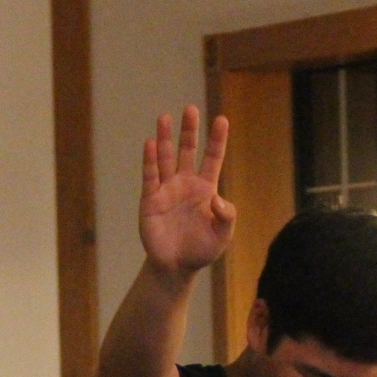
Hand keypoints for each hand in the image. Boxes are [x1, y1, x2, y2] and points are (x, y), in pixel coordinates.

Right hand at [140, 105, 235, 276]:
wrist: (176, 267)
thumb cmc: (201, 250)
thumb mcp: (223, 235)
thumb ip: (226, 216)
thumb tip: (217, 199)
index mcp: (205, 189)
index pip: (212, 158)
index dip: (217, 140)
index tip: (222, 119)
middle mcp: (185, 184)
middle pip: (187, 151)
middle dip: (189, 131)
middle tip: (190, 109)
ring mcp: (166, 190)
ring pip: (166, 159)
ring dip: (165, 139)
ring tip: (165, 117)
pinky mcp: (150, 200)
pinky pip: (150, 177)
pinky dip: (150, 160)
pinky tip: (151, 144)